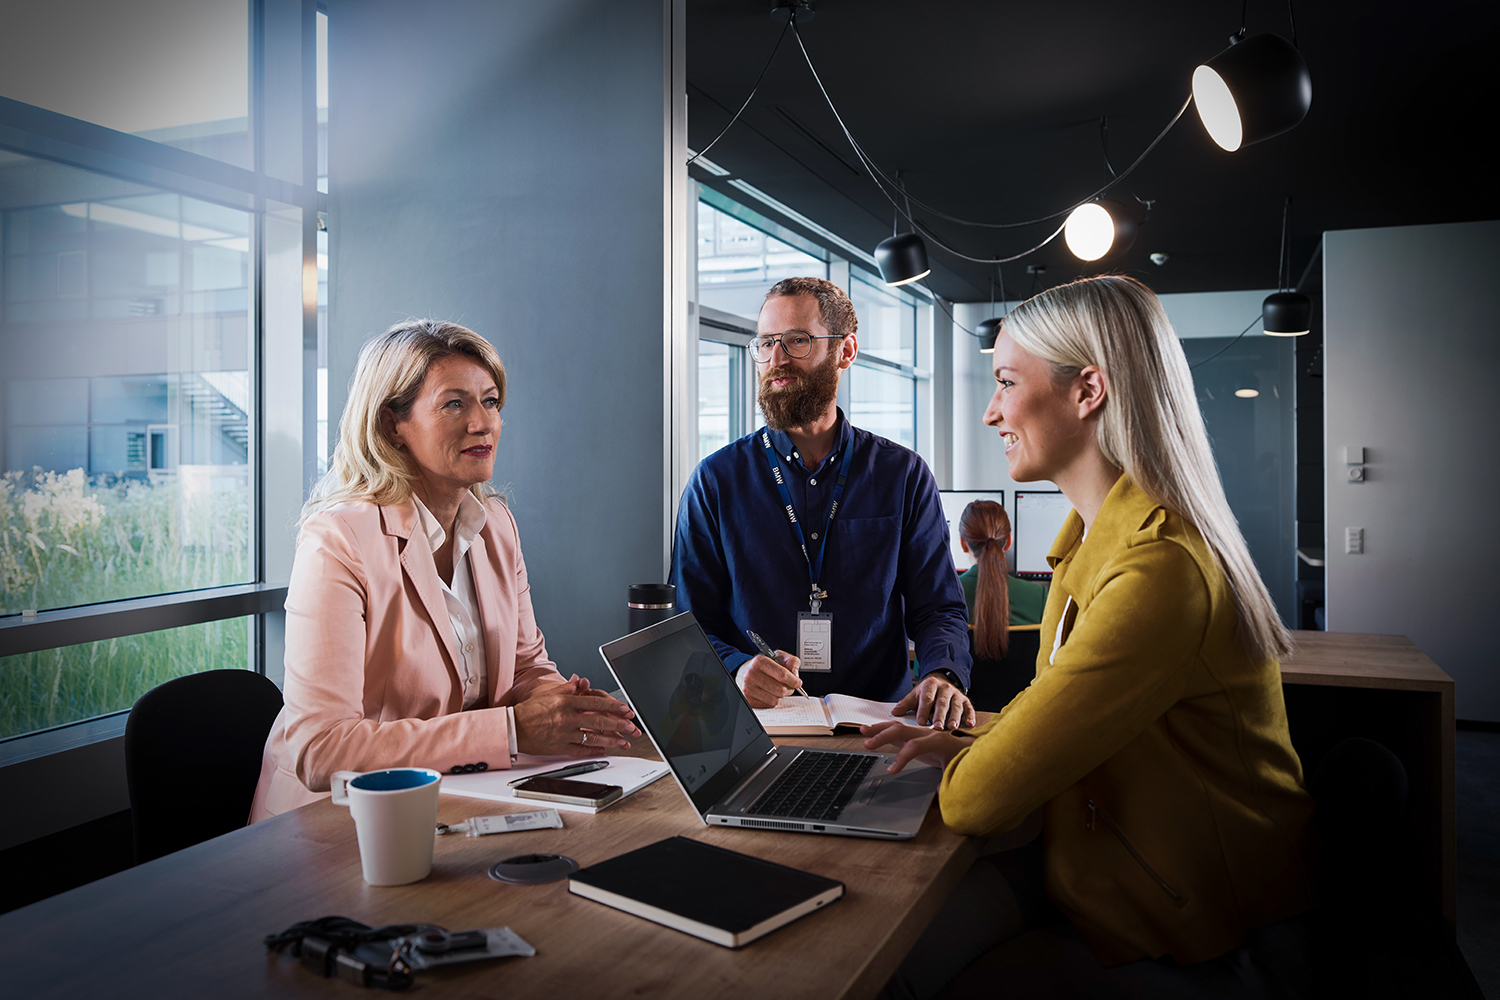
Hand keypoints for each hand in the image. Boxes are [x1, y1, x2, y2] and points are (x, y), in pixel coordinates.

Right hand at [513, 675, 640, 756]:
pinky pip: (580, 750)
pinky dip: (594, 750)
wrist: (513, 728)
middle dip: (618, 724)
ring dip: (611, 740)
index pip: (595, 702)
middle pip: (598, 720)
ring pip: (593, 737)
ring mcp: (564, 734)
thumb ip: (567, 689)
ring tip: (623, 742)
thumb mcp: (548, 694)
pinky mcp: (559, 747)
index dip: (613, 706)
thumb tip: (581, 682)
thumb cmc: (530, 711)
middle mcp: (566, 718)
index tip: (625, 709)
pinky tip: (604, 750)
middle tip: (631, 726)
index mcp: (565, 702)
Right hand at [736, 651, 803, 707]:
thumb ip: (792, 661)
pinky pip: (769, 705)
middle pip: (780, 690)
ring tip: (777, 688)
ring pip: (775, 699)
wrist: (744, 672)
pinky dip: (773, 700)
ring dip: (781, 696)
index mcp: (759, 662)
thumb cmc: (763, 665)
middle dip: (789, 689)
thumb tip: (795, 675)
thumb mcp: (778, 656)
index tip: (798, 683)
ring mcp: (748, 689)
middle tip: (789, 686)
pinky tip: (769, 693)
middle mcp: (751, 675)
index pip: (782, 674)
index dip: (793, 680)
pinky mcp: (748, 700)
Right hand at [860, 721, 973, 774]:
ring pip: (897, 728)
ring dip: (879, 729)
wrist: (971, 748)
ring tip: (863, 730)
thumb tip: (940, 791)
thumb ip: (949, 781)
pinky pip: (898, 732)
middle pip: (901, 731)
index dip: (901, 758)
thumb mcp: (958, 771)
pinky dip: (884, 731)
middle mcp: (927, 734)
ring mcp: (920, 734)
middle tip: (867, 745)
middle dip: (883, 737)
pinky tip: (872, 731)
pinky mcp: (916, 737)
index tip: (891, 771)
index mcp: (937, 741)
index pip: (914, 747)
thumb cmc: (965, 758)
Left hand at [894, 673, 975, 730]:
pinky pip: (969, 708)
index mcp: (930, 685)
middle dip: (940, 715)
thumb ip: (905, 704)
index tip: (921, 722)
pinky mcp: (966, 701)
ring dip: (954, 717)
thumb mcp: (915, 696)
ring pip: (956, 706)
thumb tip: (894, 712)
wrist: (941, 684)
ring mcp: (956, 694)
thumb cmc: (926, 694)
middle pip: (942, 703)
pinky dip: (970, 716)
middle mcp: (945, 688)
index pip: (927, 698)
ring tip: (951, 727)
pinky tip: (970, 725)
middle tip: (937, 727)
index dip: (924, 710)